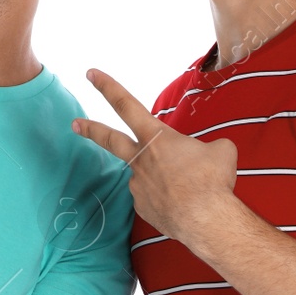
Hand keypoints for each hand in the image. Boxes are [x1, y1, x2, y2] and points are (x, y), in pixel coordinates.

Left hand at [71, 67, 238, 246]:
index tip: (91, 74)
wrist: (206, 220)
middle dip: (90, 129)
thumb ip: (205, 147)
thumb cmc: (213, 181)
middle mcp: (141, 160)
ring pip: (151, 176)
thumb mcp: (220, 150)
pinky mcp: (141, 207)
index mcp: (156, 138)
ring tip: (192, 191)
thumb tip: (206, 155)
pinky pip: (155, 198)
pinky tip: (184, 205)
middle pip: (110, 139)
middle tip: (74, 123)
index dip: (107, 87)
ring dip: (168, 181)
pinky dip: (169, 199)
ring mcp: (138, 185)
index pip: (126, 105)